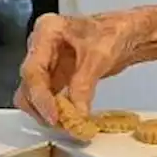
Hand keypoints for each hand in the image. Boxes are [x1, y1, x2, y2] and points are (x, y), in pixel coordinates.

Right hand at [14, 12, 140, 125]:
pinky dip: (56, 110)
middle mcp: (40, 47)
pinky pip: (48, 97)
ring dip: (46, 111)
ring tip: (68, 124)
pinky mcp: (55, 76)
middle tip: (62, 124)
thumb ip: (84, 85)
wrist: (127, 35)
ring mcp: (46, 62)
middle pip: (29, 84)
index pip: (33, 70)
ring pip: (33, 94)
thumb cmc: (113, 34)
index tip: (54, 116)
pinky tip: (69, 119)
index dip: (40, 97)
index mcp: (46, 32)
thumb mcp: (99, 57)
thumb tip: (77, 114)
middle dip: (41, 107)